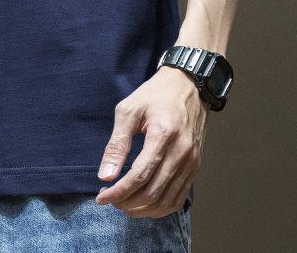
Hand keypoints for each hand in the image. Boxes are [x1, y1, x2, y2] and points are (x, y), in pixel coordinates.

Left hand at [94, 65, 206, 216]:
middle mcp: (181, 152)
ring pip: (167, 201)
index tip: (102, 197)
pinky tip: (145, 205)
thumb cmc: (155, 95)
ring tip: (124, 204)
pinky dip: (161, 208)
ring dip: (143, 210)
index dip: (119, 192)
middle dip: (127, 203)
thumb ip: (117, 144)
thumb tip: (105, 175)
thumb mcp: (128, 110)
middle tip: (110, 200)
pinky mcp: (195, 166)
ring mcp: (191, 161)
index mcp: (163, 135)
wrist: (187, 85)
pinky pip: (179, 198)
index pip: (139, 176)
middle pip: (153, 192)